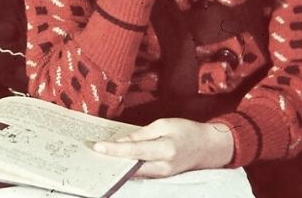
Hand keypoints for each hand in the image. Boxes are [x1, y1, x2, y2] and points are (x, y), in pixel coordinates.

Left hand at [92, 118, 233, 177]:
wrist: (208, 147)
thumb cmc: (186, 131)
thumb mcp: (164, 125)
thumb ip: (141, 134)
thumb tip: (121, 141)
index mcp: (166, 148)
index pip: (134, 150)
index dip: (115, 149)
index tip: (98, 147)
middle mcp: (164, 166)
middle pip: (132, 166)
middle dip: (112, 161)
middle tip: (92, 154)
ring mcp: (164, 175)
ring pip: (135, 173)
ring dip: (118, 166)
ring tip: (99, 157)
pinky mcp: (162, 177)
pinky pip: (141, 174)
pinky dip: (128, 168)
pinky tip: (116, 161)